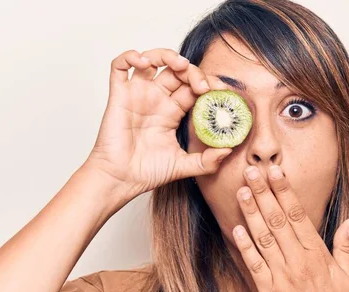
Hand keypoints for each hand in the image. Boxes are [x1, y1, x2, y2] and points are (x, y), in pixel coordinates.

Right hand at [83, 48, 231, 200]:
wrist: (121, 180)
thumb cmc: (147, 173)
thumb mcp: (185, 166)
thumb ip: (208, 161)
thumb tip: (230, 150)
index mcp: (172, 112)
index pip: (192, 87)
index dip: (206, 83)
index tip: (218, 91)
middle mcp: (156, 99)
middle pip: (176, 71)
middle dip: (191, 70)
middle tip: (201, 84)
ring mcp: (137, 95)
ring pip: (151, 60)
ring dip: (166, 55)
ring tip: (179, 64)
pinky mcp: (119, 95)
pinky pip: (120, 66)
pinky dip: (129, 56)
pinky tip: (142, 61)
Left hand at [231, 164, 348, 291]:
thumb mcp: (348, 275)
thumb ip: (346, 246)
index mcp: (317, 253)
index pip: (298, 214)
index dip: (284, 191)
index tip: (275, 171)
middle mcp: (299, 261)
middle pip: (278, 220)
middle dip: (263, 193)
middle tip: (252, 170)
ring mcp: (283, 276)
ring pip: (264, 238)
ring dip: (251, 213)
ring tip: (242, 191)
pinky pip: (255, 266)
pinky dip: (245, 247)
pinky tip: (236, 229)